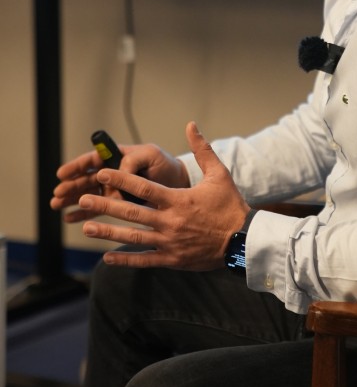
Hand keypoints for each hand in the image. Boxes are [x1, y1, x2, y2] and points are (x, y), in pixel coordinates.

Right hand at [50, 141, 188, 222]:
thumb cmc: (166, 165)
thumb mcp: (151, 156)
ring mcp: (116, 191)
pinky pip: (99, 210)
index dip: (77, 166)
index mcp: (120, 156)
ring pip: (89, 194)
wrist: (181, 185)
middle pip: (87, 179)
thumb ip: (131, 163)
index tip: (62, 173)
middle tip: (57, 194)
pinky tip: (70, 219)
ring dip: (72, 200)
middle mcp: (114, 174)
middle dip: (71, 185)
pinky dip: (84, 214)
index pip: (94, 159)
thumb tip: (114, 178)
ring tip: (57, 206)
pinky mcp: (120, 206)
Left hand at [78, 123, 250, 269]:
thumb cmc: (230, 205)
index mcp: (177, 200)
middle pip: (130, 212)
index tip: (101, 172)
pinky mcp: (171, 260)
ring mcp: (169, 243)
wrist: (242, 240)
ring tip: (87, 227)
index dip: (120, 179)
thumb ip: (202, 150)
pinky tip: (107, 257)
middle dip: (105, 204)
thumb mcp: (219, 174)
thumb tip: (191, 125)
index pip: (143, 188)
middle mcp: (169, 221)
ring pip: (132, 238)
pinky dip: (125, 259)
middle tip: (83, 198)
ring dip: (108, 233)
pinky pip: (144, 260)